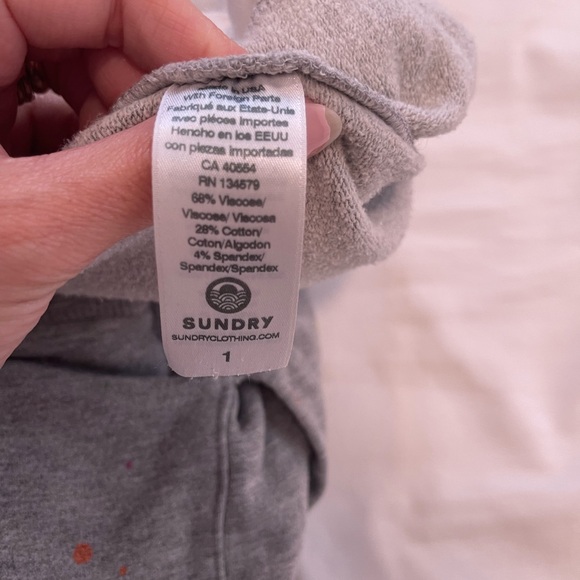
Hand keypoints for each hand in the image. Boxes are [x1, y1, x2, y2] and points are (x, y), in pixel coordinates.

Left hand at [0, 0, 340, 366]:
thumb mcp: (46, 225)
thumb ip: (163, 169)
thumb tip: (295, 131)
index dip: (185, 38)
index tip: (248, 103)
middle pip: (103, 33)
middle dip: (167, 98)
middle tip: (220, 158)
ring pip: (92, 80)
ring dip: (144, 137)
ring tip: (170, 189)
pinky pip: (72, 121)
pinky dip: (113, 157)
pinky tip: (125, 195)